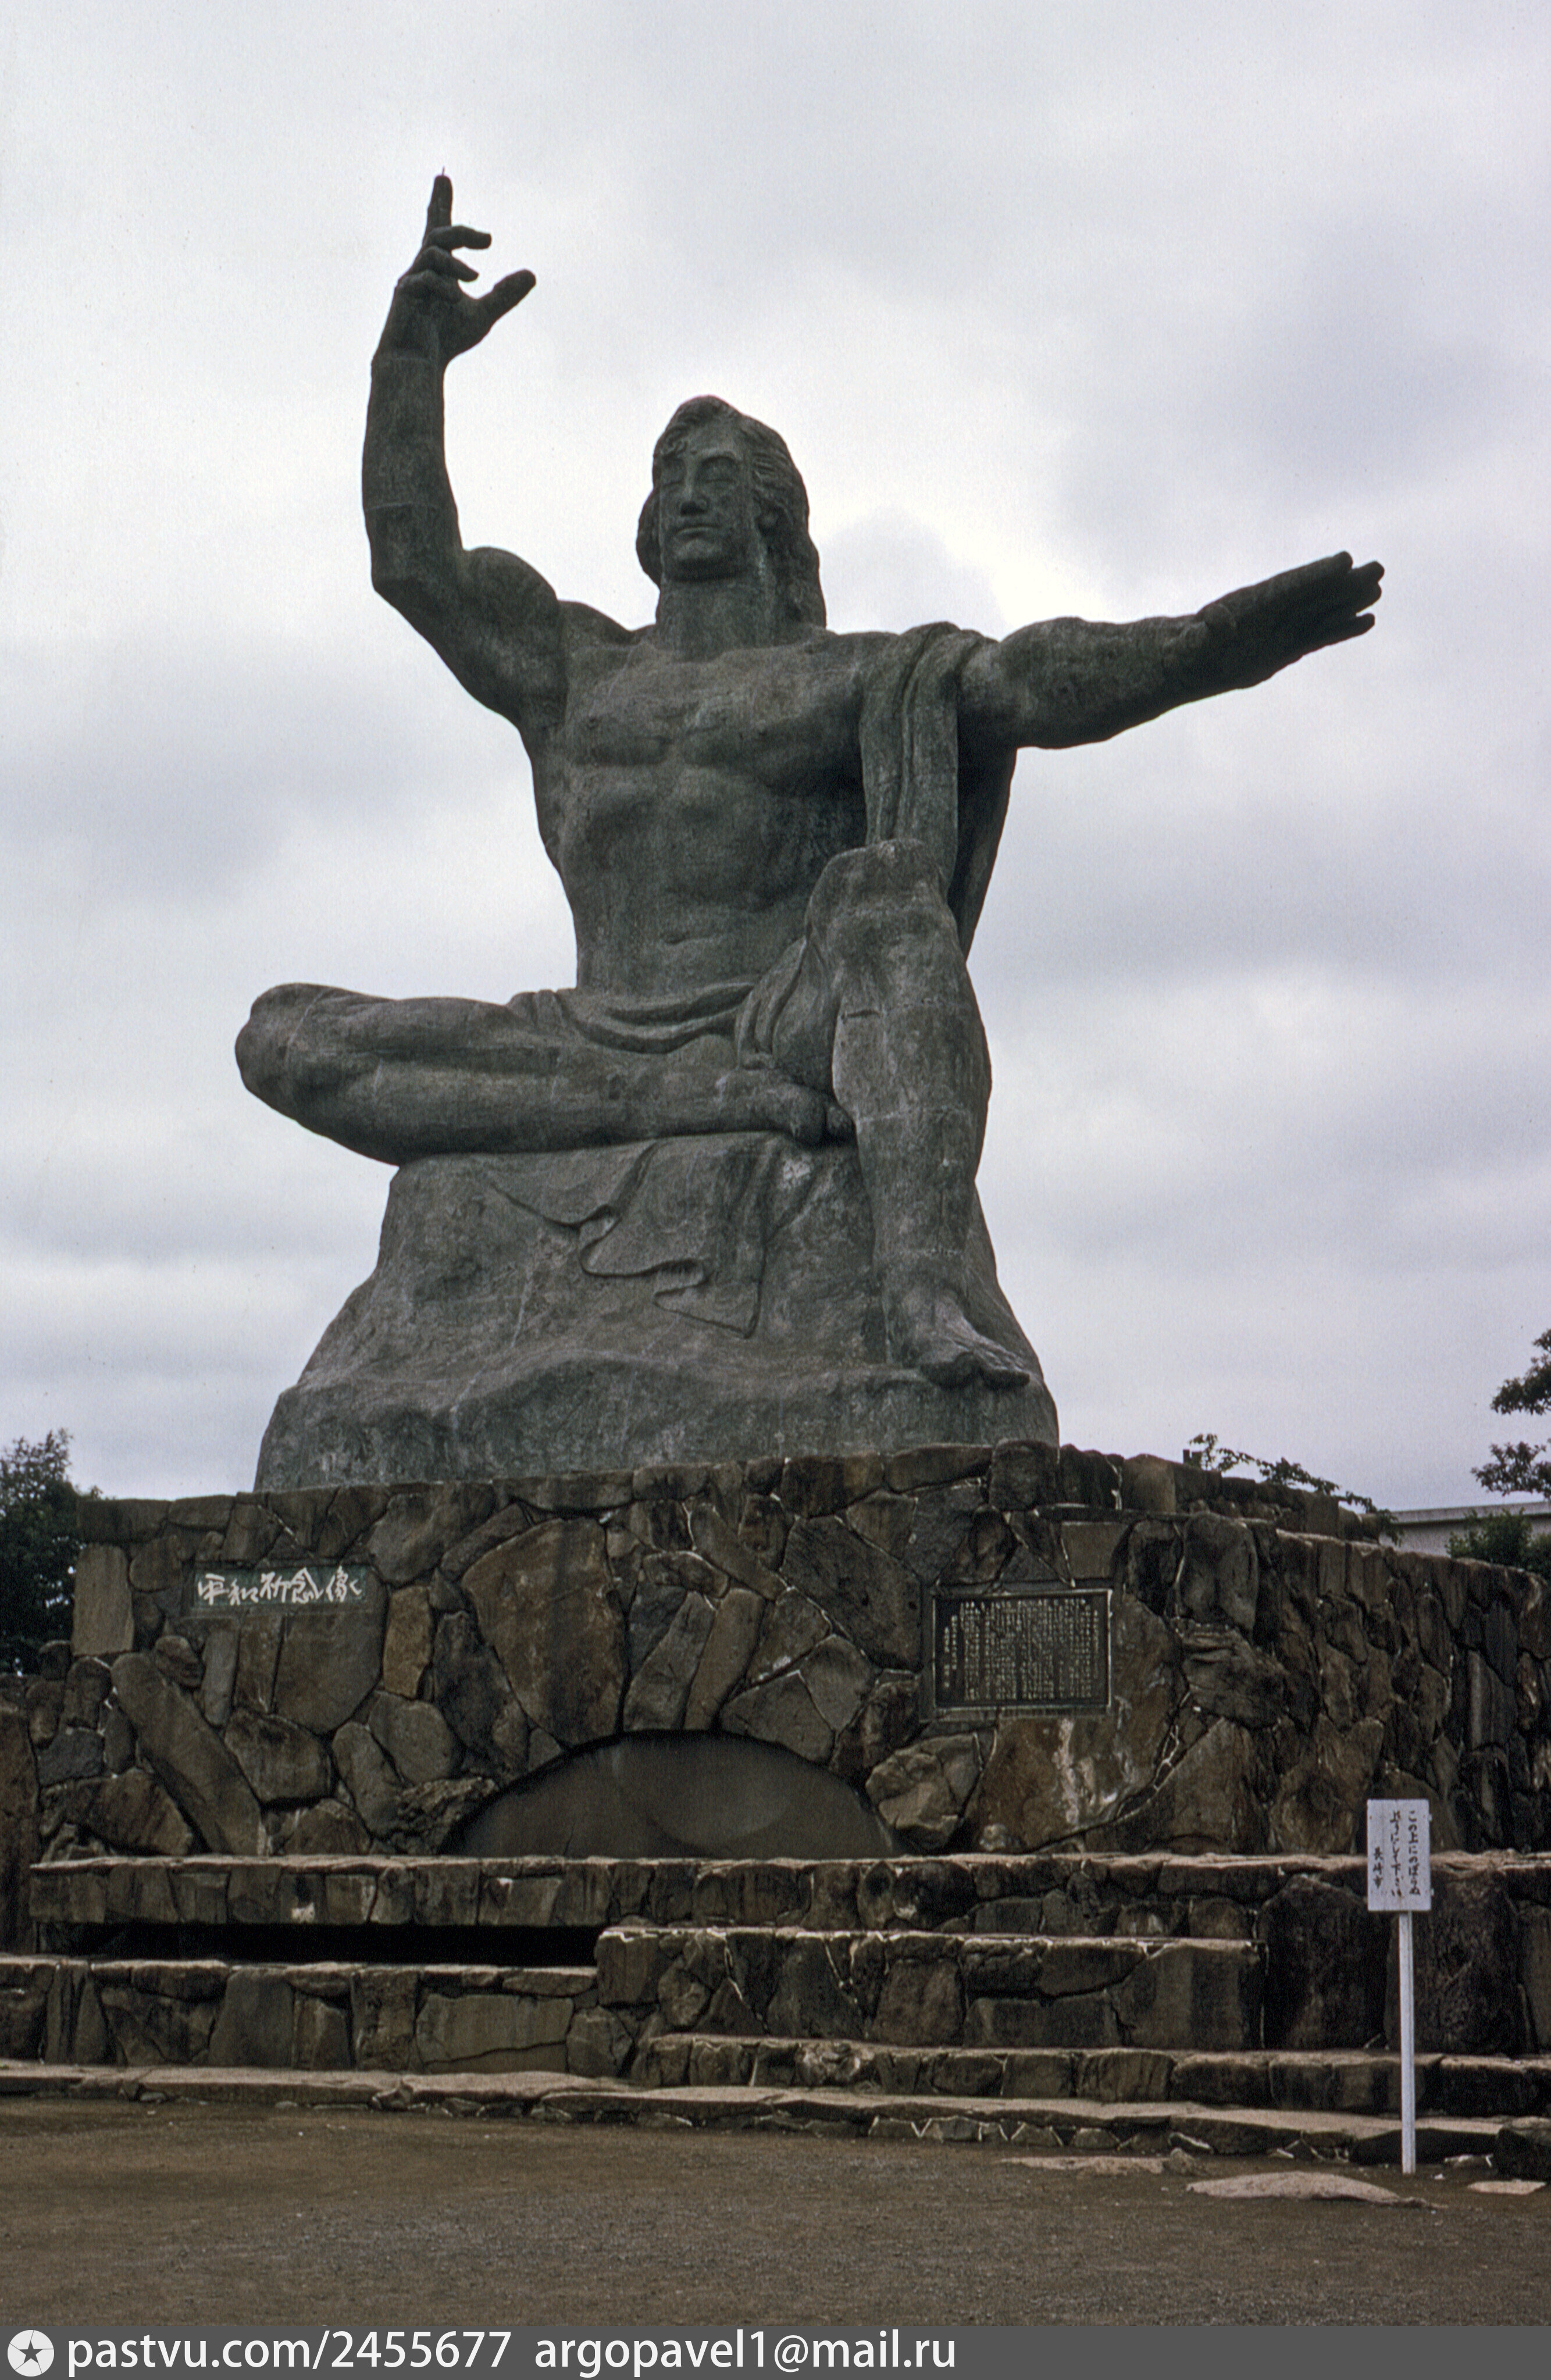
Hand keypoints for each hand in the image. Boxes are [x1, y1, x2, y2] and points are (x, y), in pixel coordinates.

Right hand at [378, 175, 534, 365]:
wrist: (417, 365)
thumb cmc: (445, 340)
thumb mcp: (483, 315)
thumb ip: (504, 295)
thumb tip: (532, 275)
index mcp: (439, 268)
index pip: (441, 230)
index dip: (442, 203)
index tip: (443, 178)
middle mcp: (423, 268)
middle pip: (439, 233)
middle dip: (461, 231)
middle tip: (489, 240)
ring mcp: (411, 279)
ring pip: (433, 252)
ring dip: (456, 264)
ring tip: (476, 279)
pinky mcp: (403, 295)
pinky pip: (423, 279)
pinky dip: (441, 285)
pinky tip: (454, 298)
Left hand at [1165, 552, 1383, 695]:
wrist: (1190, 660)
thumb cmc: (1189, 649)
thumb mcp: (1194, 641)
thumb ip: (1210, 630)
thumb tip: (1218, 620)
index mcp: (1253, 605)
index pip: (1290, 587)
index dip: (1317, 574)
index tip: (1345, 560)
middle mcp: (1274, 614)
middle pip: (1316, 595)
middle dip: (1345, 583)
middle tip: (1378, 567)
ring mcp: (1284, 630)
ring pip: (1324, 613)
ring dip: (1351, 602)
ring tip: (1378, 588)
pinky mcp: (1289, 648)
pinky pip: (1321, 636)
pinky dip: (1343, 630)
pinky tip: (1367, 621)